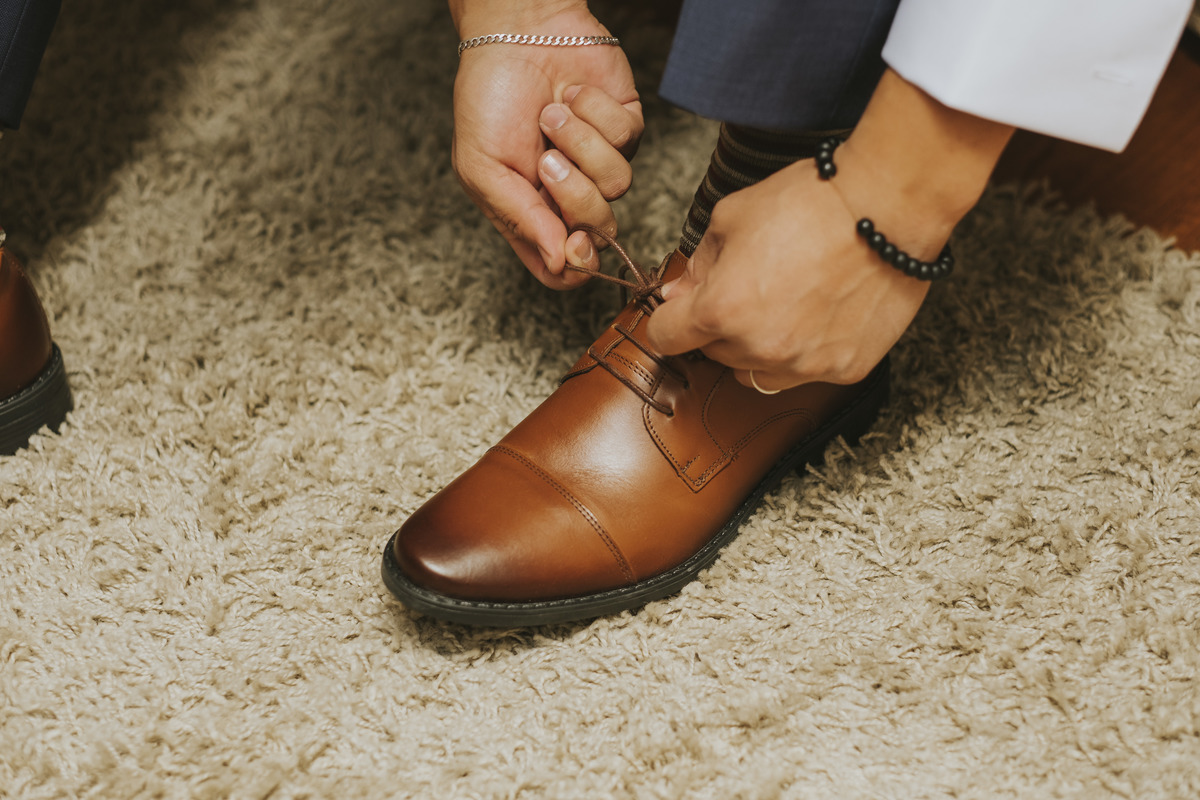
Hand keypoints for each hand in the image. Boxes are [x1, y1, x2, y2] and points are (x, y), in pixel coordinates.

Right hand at [451, 5, 641, 288]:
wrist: (514, 30)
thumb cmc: (488, 96)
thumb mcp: (482, 165)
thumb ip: (520, 218)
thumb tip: (561, 264)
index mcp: (532, 213)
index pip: (564, 268)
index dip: (575, 266)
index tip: (572, 242)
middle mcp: (570, 194)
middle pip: (598, 231)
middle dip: (575, 194)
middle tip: (546, 159)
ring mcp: (600, 161)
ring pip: (617, 185)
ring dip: (581, 143)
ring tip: (552, 114)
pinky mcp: (624, 127)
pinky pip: (627, 138)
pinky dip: (595, 112)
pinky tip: (572, 94)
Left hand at [645, 69, 1014, 390]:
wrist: (887, 207)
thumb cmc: (810, 202)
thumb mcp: (732, 216)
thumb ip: (699, 264)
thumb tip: (678, 297)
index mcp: (721, 310)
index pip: (665, 339)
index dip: (670, 320)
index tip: (681, 310)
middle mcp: (759, 347)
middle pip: (712, 355)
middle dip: (719, 326)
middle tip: (750, 287)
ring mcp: (804, 365)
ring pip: (754, 372)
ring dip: (757, 346)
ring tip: (784, 303)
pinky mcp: (844, 369)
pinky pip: (803, 373)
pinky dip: (802, 351)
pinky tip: (819, 313)